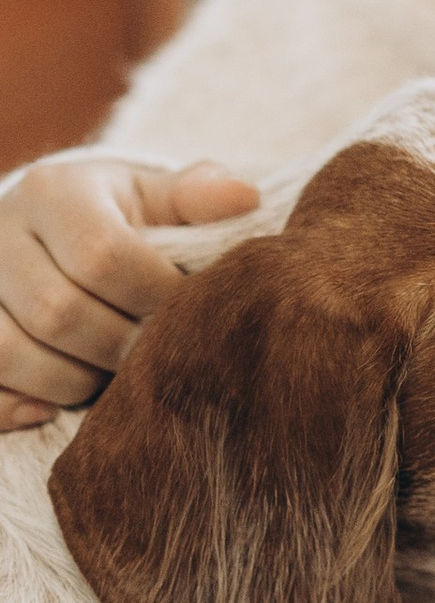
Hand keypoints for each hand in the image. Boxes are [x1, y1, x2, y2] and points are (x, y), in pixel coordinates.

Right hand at [0, 154, 261, 428]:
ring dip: (71, 382)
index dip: (155, 297)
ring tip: (110, 379)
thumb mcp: (154, 196)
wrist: (47, 228)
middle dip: (118, 348)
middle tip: (155, 357)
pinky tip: (52, 409)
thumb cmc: (119, 217)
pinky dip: (14, 406)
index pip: (102, 255)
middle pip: (57, 312)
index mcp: (54, 192)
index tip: (191, 315)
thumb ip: (196, 198)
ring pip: (9, 354)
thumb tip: (243, 197)